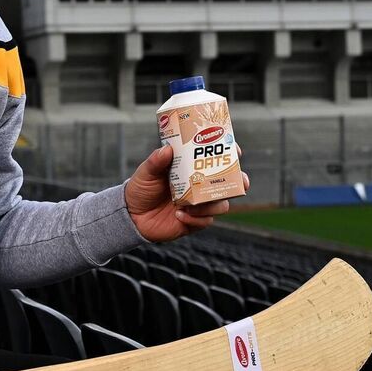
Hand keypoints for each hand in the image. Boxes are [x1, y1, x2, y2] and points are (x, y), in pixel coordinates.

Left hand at [124, 144, 248, 242]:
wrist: (131, 215)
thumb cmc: (142, 188)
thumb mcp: (146, 172)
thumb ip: (156, 161)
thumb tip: (167, 149)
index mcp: (192, 169)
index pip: (217, 159)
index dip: (230, 154)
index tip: (236, 150)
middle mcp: (200, 186)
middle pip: (229, 183)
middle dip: (239, 181)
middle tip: (239, 181)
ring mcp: (200, 204)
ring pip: (222, 204)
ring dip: (211, 203)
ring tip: (191, 204)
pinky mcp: (195, 221)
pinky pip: (206, 221)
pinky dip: (196, 218)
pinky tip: (180, 215)